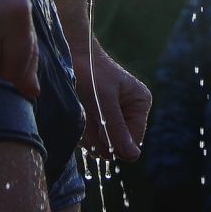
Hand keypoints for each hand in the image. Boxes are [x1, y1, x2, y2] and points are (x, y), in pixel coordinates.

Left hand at [71, 41, 150, 161]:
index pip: (134, 141)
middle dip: (99, 136)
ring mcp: (114, 117)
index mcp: (140, 104)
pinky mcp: (99, 119)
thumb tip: (132, 157)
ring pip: (102, 145)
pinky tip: (78, 113)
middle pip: (117, 146)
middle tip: (87, 115)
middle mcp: (130, 113)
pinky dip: (82, 131)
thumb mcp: (103, 99)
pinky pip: (92, 138)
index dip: (115, 142)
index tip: (98, 126)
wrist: (70, 54)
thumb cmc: (90, 71)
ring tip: (81, 110)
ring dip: (88, 133)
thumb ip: (116, 128)